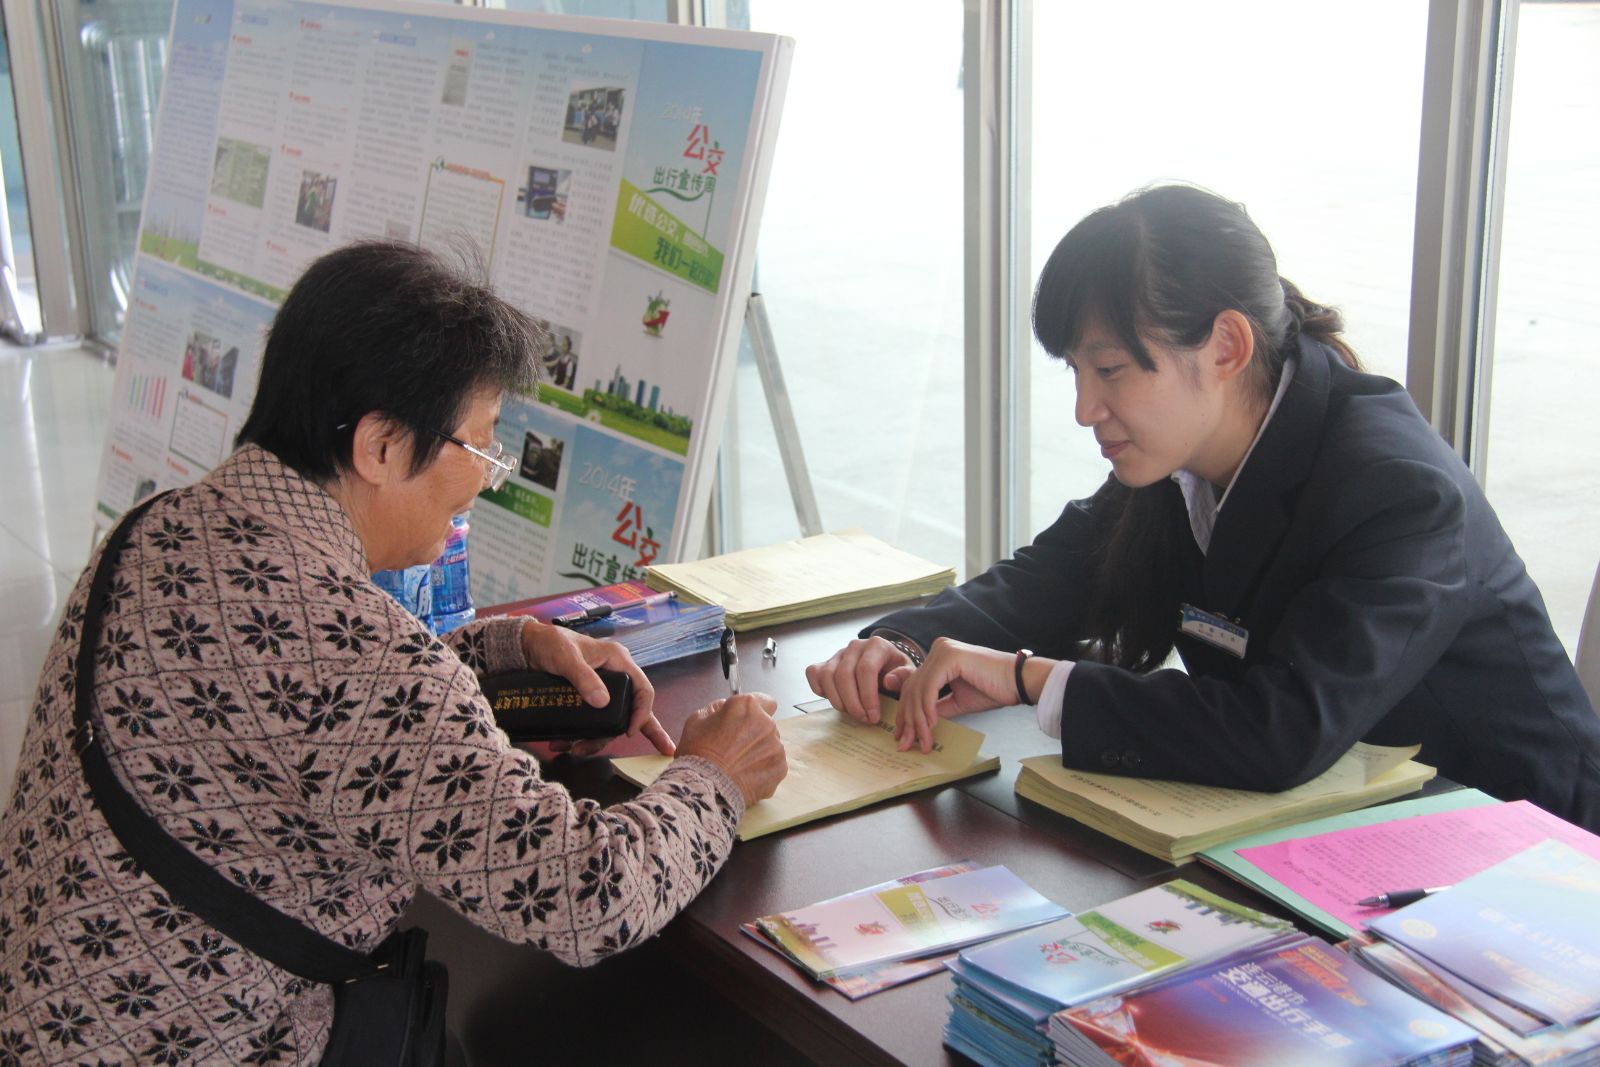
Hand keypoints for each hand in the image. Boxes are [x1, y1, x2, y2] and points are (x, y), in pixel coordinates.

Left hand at [519, 620, 672, 755]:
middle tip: (660, 751)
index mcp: (617, 661)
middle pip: (630, 710)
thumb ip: (583, 677)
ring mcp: (600, 689)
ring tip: (575, 750)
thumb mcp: (566, 657)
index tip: (629, 732)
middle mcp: (613, 676)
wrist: (526, 647)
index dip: (641, 712)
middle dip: (626, 732)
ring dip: (595, 739)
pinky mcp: (585, 699)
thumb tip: (602, 702)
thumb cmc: (549, 643)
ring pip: (609, 721)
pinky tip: (565, 744)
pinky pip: (591, 722)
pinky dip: (580, 736)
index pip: (642, 689)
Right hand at [676, 693, 785, 806]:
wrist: (705, 788)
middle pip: (766, 725)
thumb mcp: (697, 720)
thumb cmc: (697, 754)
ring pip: (770, 746)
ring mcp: (776, 747)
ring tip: (738, 766)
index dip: (754, 711)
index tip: (746, 721)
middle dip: (754, 733)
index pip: (765, 701)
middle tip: (734, 748)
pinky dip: (762, 771)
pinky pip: (773, 766)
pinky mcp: (780, 769)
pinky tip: (744, 777)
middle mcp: (766, 723)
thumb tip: (726, 708)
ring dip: (758, 753)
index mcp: (747, 706)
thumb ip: (717, 708)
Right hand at [805, 636, 913, 724]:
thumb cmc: (897, 672)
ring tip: (852, 713)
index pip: (866, 669)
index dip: (868, 696)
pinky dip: (820, 690)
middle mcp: (854, 646)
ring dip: (837, 700)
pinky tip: (836, 701)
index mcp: (877, 645)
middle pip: (844, 675)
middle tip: (863, 719)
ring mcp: (837, 654)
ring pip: (827, 676)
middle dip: (853, 703)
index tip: (873, 716)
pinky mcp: (825, 662)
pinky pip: (814, 674)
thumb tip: (888, 682)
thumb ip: (904, 677)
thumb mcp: (909, 674)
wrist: (885, 664)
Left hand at [892, 637, 1023, 752]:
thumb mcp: (958, 701)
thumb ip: (937, 706)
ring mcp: (942, 651)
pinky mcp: (949, 656)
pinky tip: (932, 724)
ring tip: (922, 741)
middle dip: (907, 720)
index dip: (905, 713)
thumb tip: (919, 722)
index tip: (903, 736)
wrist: (1019, 682)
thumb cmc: (993, 689)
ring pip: (917, 689)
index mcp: (939, 657)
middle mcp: (938, 650)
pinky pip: (929, 686)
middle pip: (911, 688)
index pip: (913, 686)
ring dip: (917, 719)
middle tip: (905, 744)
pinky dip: (928, 707)